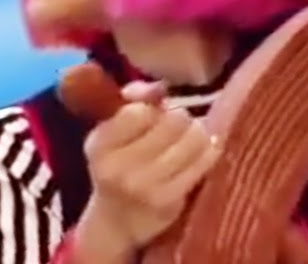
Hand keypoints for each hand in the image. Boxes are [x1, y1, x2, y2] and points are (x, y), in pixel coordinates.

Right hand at [75, 80, 219, 255]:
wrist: (115, 220)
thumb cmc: (115, 165)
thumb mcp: (109, 133)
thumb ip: (131, 102)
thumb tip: (160, 87)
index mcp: (99, 144)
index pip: (138, 111)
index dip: (153, 106)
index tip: (155, 111)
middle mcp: (119, 166)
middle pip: (171, 122)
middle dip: (179, 117)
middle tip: (177, 124)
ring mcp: (146, 185)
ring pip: (193, 139)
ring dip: (197, 132)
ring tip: (191, 136)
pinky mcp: (170, 200)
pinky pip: (203, 162)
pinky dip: (208, 150)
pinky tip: (203, 150)